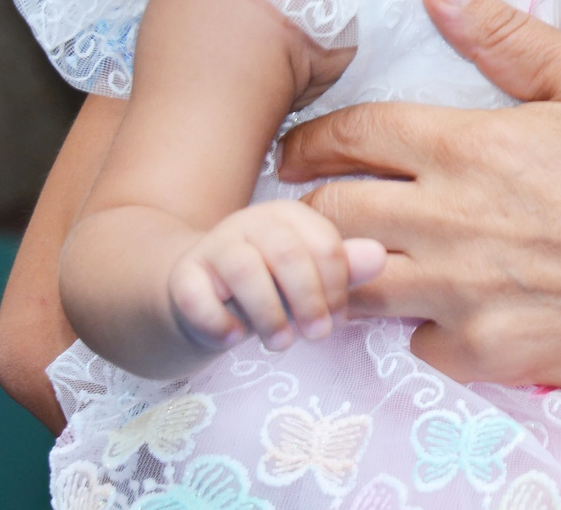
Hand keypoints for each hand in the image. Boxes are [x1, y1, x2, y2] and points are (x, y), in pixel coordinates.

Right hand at [167, 199, 386, 353]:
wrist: (196, 296)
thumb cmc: (265, 288)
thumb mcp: (307, 281)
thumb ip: (341, 270)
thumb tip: (379, 257)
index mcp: (290, 216)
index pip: (325, 244)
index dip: (338, 286)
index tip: (338, 320)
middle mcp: (252, 222)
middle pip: (288, 254)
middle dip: (309, 300)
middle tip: (318, 336)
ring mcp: (212, 246)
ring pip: (245, 270)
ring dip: (268, 314)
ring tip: (281, 344)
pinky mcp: (181, 276)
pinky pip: (198, 297)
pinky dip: (219, 322)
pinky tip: (234, 339)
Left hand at [278, 0, 560, 386]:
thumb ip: (506, 35)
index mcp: (466, 148)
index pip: (349, 137)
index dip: (310, 142)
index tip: (298, 152)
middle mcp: (446, 223)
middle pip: (328, 217)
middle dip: (305, 208)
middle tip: (309, 206)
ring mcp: (458, 295)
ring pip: (352, 286)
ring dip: (345, 270)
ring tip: (354, 260)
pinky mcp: (480, 353)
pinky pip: (415, 342)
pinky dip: (420, 325)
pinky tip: (445, 307)